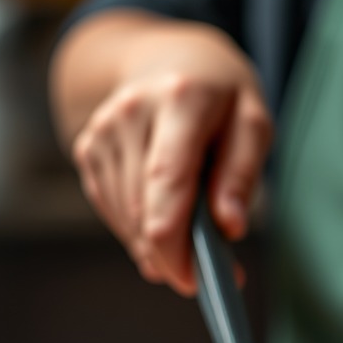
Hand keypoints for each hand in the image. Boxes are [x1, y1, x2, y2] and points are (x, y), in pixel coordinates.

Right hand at [68, 20, 272, 294]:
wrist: (171, 59)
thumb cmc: (223, 98)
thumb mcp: (254, 124)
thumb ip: (242, 175)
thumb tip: (230, 227)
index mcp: (180, 102)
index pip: (166, 184)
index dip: (174, 244)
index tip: (192, 282)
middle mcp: (130, 113)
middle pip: (143, 211)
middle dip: (176, 256)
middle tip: (210, 274)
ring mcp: (102, 131)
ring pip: (127, 219)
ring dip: (161, 246)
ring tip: (196, 238)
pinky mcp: (88, 150)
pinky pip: (115, 212)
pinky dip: (142, 230)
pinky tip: (167, 217)